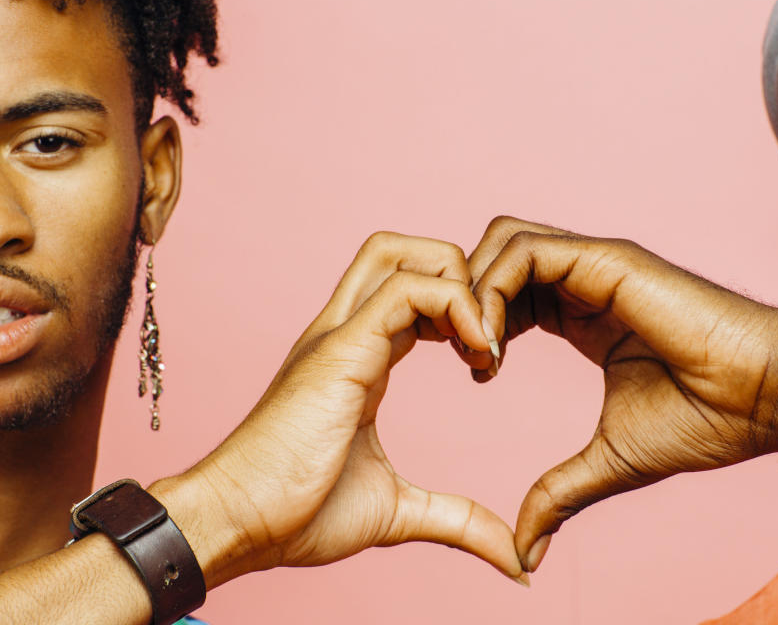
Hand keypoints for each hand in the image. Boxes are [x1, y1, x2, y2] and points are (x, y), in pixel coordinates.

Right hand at [160, 233, 525, 587]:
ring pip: (403, 255)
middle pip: (403, 252)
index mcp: (359, 357)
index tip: (489, 363)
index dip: (461, 310)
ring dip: (462, 286)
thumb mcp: (396, 511)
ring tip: (486, 348)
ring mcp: (338, 334)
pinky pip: (405, 291)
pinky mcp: (339, 349)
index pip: (413, 293)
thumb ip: (456, 520)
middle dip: (461, 275)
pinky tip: (477, 355)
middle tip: (490, 338)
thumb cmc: (296, 515)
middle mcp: (346, 332)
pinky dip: (454, 305)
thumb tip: (513, 557)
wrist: (233, 525)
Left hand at [467, 217, 777, 572]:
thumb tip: (523, 550)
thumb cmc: (706, 420)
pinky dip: (493, 291)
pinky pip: (526, 252)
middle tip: (465, 357)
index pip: (509, 293)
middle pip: (497, 257)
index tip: (477, 373)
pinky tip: (495, 345)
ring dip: (474, 293)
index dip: (479, 325)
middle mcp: (586, 279)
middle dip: (466, 300)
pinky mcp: (607, 259)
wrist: (766, 397)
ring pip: (503, 242)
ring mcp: (596, 264)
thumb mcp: (610, 461)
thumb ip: (559, 494)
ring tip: (478, 353)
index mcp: (584, 313)